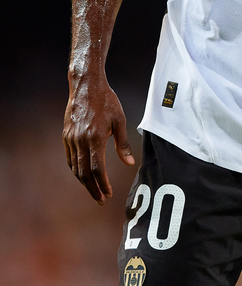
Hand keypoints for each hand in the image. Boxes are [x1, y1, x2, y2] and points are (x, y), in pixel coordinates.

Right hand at [63, 78, 134, 203]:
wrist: (86, 86)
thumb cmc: (107, 101)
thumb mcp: (120, 120)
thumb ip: (123, 144)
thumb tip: (130, 163)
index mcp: (95, 138)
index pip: (97, 169)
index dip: (103, 184)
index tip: (109, 194)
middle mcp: (80, 141)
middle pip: (84, 173)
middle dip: (93, 189)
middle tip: (101, 200)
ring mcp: (71, 139)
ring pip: (75, 167)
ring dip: (84, 182)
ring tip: (94, 190)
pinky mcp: (66, 135)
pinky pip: (70, 158)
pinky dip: (76, 170)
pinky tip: (83, 175)